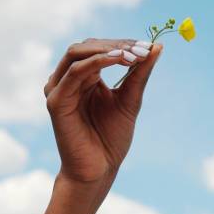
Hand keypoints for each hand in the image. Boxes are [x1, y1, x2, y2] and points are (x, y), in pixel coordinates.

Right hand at [43, 38, 161, 184]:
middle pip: (88, 46)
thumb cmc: (111, 138)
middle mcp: (68, 79)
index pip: (100, 48)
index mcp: (84, 77)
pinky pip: (75, 72)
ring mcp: (59, 88)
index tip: (148, 45)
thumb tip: (157, 46)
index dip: (123, 44)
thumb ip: (139, 73)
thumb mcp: (130, 100)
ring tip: (133, 55)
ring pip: (78, 53)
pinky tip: (118, 60)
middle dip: (117, 45)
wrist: (99, 169)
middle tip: (142, 49)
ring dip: (108, 50)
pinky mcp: (56, 101)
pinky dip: (97, 62)